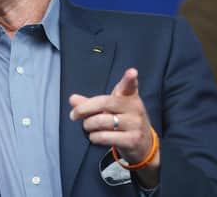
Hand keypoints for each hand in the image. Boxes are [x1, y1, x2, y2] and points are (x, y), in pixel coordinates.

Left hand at [69, 68, 159, 186]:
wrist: (143, 144)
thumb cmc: (123, 121)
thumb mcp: (110, 108)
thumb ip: (90, 103)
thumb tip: (72, 99)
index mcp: (129, 97)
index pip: (130, 86)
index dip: (130, 79)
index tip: (132, 72)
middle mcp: (134, 108)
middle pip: (103, 104)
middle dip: (83, 109)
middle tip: (74, 114)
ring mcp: (135, 124)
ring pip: (101, 121)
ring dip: (88, 125)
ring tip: (88, 127)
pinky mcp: (132, 140)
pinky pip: (104, 137)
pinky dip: (94, 137)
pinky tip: (95, 136)